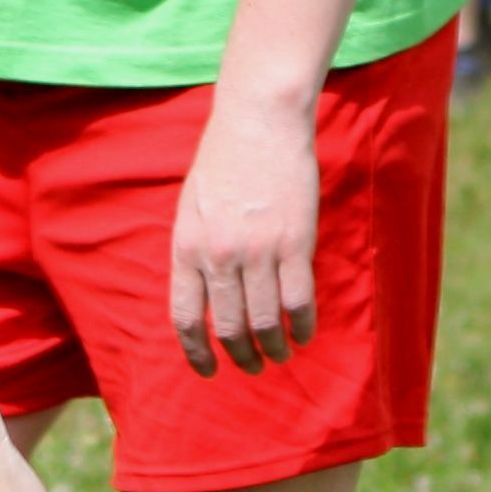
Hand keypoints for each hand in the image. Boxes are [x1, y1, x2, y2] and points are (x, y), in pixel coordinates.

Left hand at [165, 90, 323, 375]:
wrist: (258, 121)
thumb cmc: (224, 159)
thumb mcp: (192, 207)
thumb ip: (196, 250)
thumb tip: (205, 295)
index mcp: (187, 247)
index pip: (185, 317)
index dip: (197, 352)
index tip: (209, 370)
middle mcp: (219, 256)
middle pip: (228, 327)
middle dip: (241, 356)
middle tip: (254, 366)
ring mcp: (257, 251)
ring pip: (264, 321)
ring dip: (273, 347)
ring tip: (281, 356)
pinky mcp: (294, 242)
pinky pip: (298, 300)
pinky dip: (302, 325)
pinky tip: (305, 334)